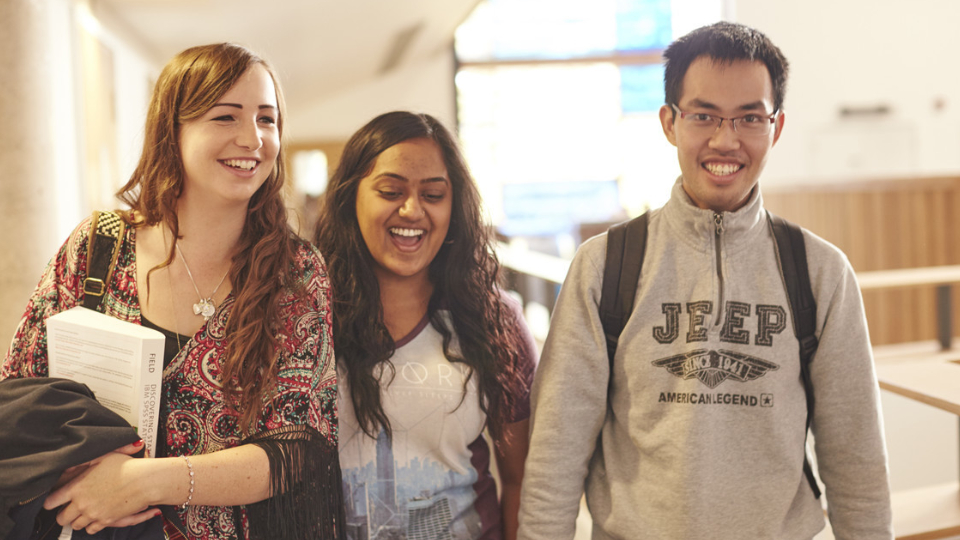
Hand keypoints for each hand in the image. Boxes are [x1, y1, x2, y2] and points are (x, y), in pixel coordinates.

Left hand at [45, 442, 160, 533]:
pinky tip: (96, 517)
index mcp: (76, 488)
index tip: (55, 501)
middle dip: (64, 514)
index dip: (51, 502)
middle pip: (61, 518)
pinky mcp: (105, 521)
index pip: (51, 502)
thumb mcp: (101, 457)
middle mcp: (81, 504)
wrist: (144, 481)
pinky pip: (91, 530)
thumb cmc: (125, 466)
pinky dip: (91, 525)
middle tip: (70, 509)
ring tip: (85, 512)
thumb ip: (82, 463)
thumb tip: (69, 467)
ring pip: (75, 525)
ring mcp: (93, 514)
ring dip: (78, 520)